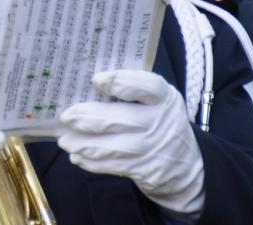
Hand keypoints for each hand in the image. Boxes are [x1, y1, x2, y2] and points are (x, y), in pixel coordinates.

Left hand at [58, 70, 203, 217]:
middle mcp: (160, 122)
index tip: (96, 80)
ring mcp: (153, 149)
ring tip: (64, 140)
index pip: (146, 86)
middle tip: (66, 116)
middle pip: (122, 118)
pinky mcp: (146, 171)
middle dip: (89, 118)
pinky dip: (92, 162)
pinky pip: (113, 166)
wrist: (188, 166)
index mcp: (163, 97)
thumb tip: (85, 87)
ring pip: (113, 147)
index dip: (120, 82)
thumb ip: (130, 90)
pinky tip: (77, 156)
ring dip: (84, 144)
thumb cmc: (159, 121)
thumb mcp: (157, 101)